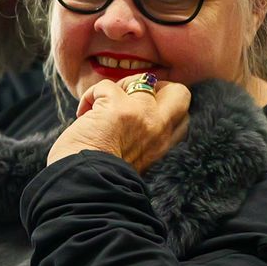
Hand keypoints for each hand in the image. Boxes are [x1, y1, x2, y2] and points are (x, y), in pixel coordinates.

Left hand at [47, 78, 191, 172]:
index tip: (141, 113)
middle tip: (131, 99)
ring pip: (142, 79)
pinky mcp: (118, 106)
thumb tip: (129, 124)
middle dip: (156, 88)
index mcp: (162, 146)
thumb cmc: (100, 179)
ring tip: (101, 106)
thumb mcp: (135, 164)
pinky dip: (90, 96)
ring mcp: (141, 114)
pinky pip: (106, 85)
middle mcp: (158, 128)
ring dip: (118, 88)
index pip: (183, 117)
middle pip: (181, 93)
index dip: (163, 107)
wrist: (84, 186)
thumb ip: (144, 143)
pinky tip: (83, 114)